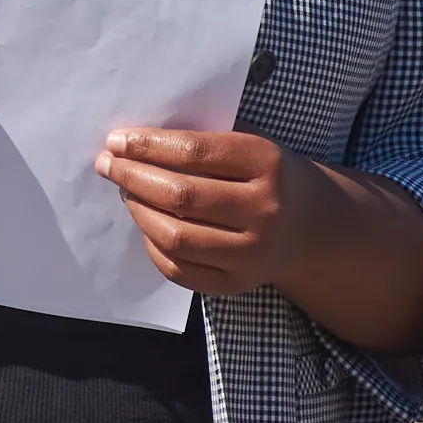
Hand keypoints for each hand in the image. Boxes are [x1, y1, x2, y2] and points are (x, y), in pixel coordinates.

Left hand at [96, 126, 326, 297]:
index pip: (194, 151)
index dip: (148, 145)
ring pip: (175, 237)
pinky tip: (147, 225)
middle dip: (133, 176)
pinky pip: (180, 271)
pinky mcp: (237, 284)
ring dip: (138, 211)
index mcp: (266, 162)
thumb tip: (134, 141)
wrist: (313, 227)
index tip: (116, 141)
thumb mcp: (251, 143)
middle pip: (180, 196)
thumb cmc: (268, 175)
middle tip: (109, 165)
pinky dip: (153, 246)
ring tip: (127, 192)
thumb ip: (204, 139)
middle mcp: (263, 210)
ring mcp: (251, 253)